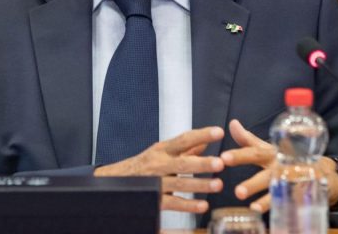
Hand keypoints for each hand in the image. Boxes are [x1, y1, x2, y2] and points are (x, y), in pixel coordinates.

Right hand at [94, 126, 224, 212]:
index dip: (201, 135)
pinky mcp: (154, 199)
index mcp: (162, 149)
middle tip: (220, 163)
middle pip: (182, 162)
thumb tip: (205, 140)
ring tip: (218, 185)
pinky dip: (188, 205)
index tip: (218, 132)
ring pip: (179, 183)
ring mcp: (155, 182)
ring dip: (199, 184)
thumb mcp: (162, 152)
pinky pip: (173, 203)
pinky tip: (202, 205)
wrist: (116, 181)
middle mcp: (159, 163)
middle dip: (202, 163)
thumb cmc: (143, 166)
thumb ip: (185, 148)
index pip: (184, 139)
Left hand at [220, 119, 337, 212]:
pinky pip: (288, 203)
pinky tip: (265, 215)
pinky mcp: (301, 195)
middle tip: (237, 192)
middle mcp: (281, 167)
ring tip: (253, 208)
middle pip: (266, 176)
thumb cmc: (284, 157)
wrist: (319, 169)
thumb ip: (247, 139)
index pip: (254, 153)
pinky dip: (277, 209)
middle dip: (252, 184)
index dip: (239, 155)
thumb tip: (232, 123)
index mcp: (271, 154)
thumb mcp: (267, 148)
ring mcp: (292, 182)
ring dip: (265, 201)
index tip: (223, 158)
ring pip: (278, 192)